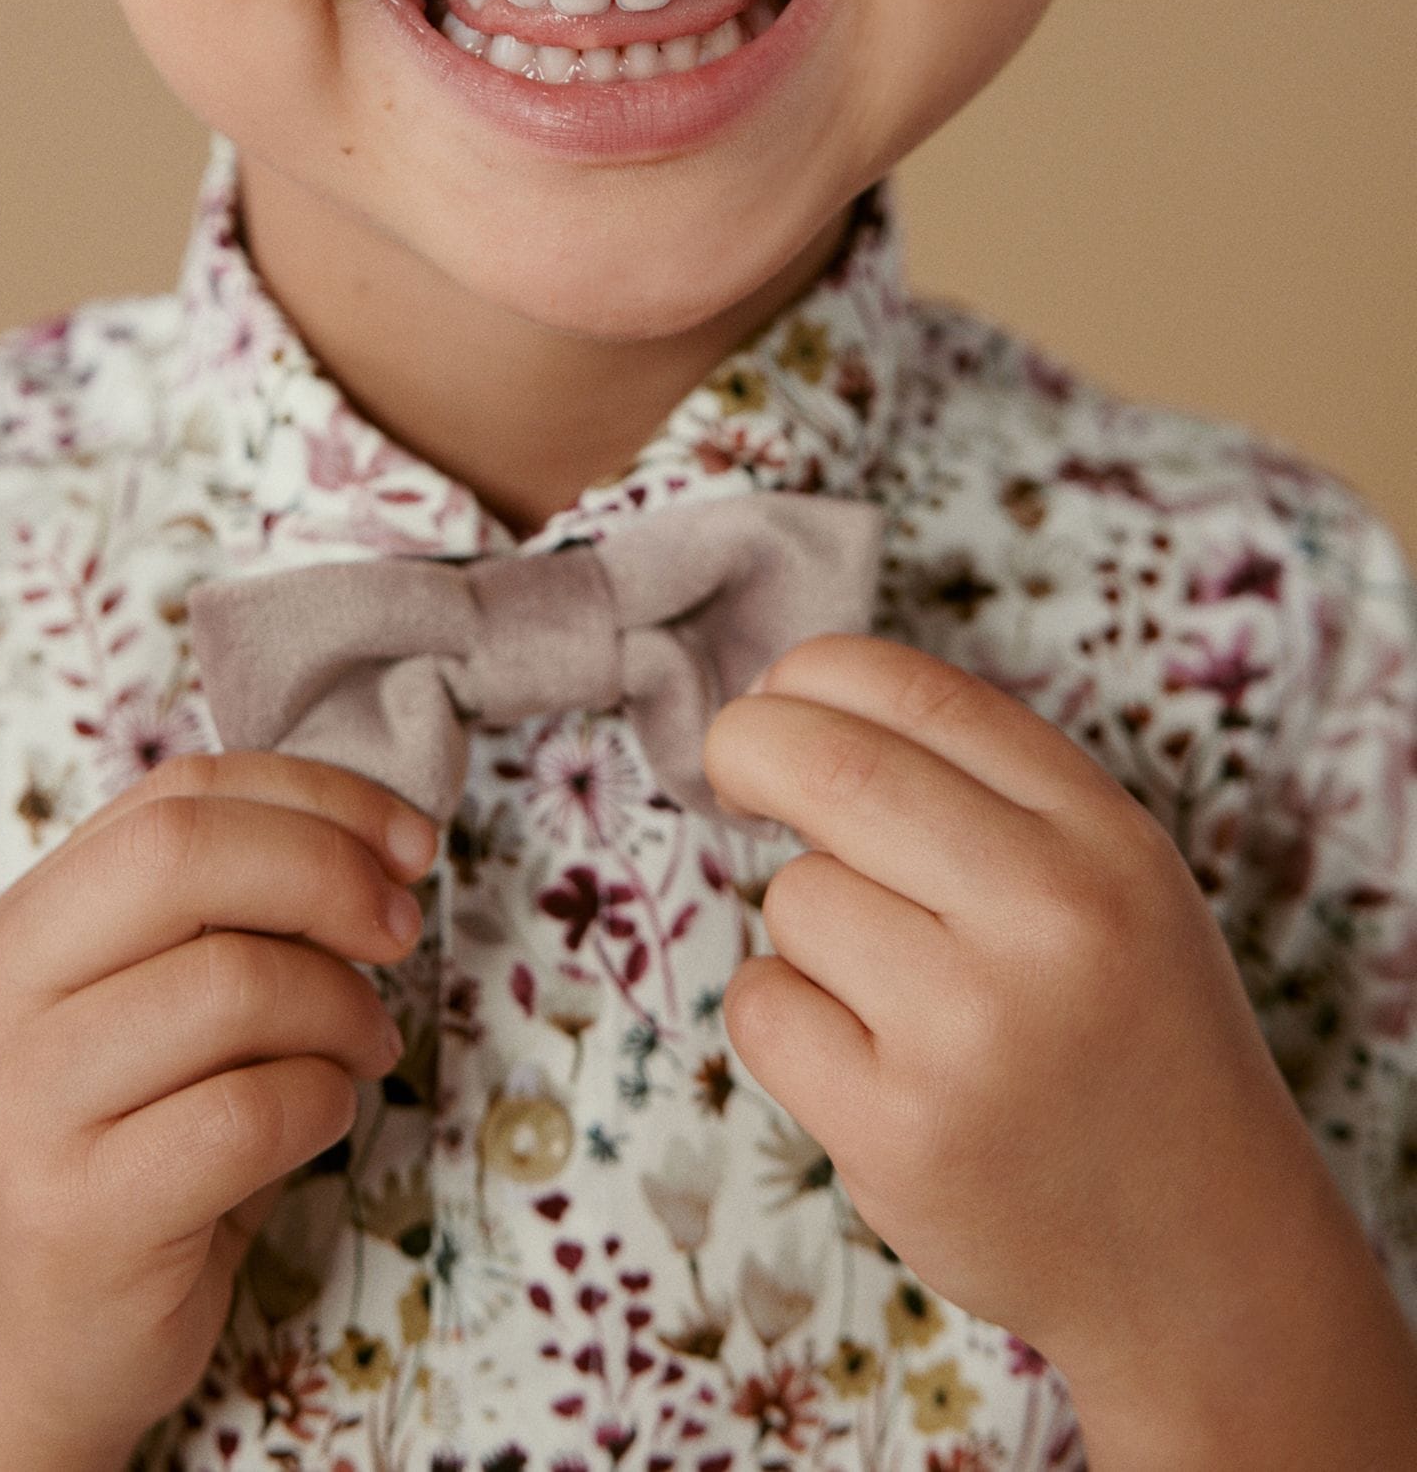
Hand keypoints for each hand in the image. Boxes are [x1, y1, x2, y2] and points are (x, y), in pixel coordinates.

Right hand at [0, 750, 433, 1469]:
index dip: (314, 798)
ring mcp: (26, 1110)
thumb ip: (227, 909)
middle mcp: (0, 1001)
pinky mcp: (79, 1216)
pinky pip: (249, 1112)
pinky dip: (323, 1100)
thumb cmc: (136, 1144)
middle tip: (399, 930)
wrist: (37, 1342)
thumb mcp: (154, 1002)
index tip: (408, 841)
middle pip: (185, 858)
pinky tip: (321, 1117)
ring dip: (341, 1007)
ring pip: (233, 984)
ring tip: (362, 1047)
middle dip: (328, 875)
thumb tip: (383, 837)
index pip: (176, 796)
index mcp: (22, 925)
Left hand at [703, 634, 1334, 1386]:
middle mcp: (1050, 920)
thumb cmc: (1128, 1040)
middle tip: (733, 767)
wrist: (1205, 1263)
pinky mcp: (898, 1135)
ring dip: (810, 929)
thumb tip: (793, 701)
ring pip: (793, 898)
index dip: (812, 675)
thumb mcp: (1116, 882)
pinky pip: (764, 1008)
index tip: (777, 696)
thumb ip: (986, 790)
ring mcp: (972, 1033)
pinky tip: (869, 1063)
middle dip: (748, 748)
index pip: (919, 695)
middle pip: (826, 765)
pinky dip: (789, 1019)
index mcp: (1105, 840)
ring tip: (902, 995)